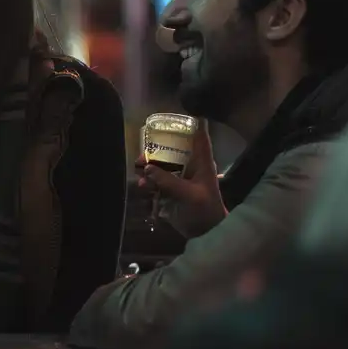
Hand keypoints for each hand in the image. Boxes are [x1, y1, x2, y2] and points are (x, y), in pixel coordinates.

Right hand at [136, 120, 225, 238]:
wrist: (206, 234)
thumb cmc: (206, 211)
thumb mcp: (190, 195)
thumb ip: (169, 182)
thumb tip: (147, 168)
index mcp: (202, 162)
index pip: (198, 135)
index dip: (190, 122)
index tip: (175, 114)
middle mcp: (189, 166)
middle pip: (171, 148)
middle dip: (154, 150)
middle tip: (141, 158)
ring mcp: (179, 178)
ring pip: (159, 166)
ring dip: (148, 170)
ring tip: (141, 178)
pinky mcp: (169, 191)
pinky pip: (154, 182)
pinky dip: (147, 184)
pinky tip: (143, 190)